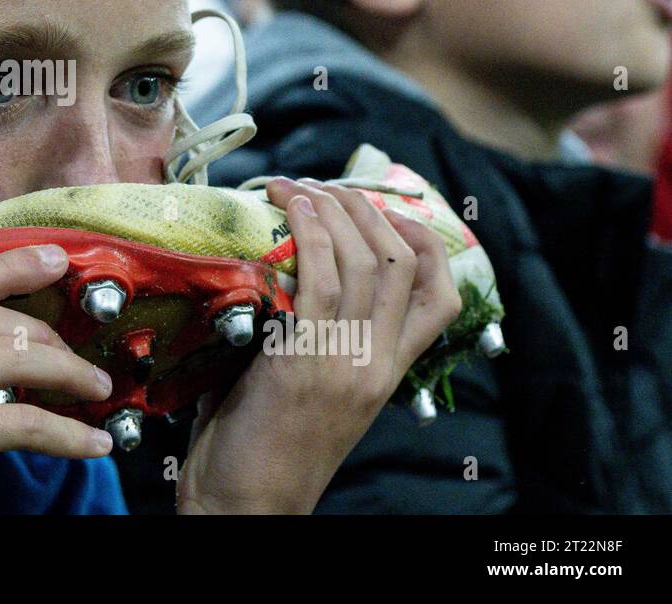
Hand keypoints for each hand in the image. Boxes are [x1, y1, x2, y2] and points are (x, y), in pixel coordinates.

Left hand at [178, 178, 461, 513]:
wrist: (246, 504)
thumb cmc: (264, 446)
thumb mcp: (311, 388)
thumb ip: (318, 336)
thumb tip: (290, 271)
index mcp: (389, 373)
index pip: (441, 298)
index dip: (427, 242)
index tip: (391, 209)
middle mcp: (377, 363)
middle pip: (402, 263)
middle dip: (367, 210)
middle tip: (326, 186)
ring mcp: (345, 361)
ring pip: (365, 262)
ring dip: (332, 209)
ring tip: (299, 185)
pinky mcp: (303, 360)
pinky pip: (319, 279)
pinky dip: (308, 232)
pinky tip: (288, 206)